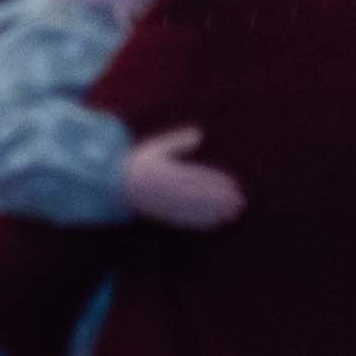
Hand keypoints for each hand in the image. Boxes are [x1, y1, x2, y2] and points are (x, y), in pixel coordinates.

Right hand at [120, 131, 244, 229]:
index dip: (218, 182)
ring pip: (197, 210)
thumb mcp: (156, 147)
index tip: (234, 185)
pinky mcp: (165, 216)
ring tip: (234, 213)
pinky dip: (203, 222)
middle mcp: (170, 189)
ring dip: (217, 212)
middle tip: (240, 201)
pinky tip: (216, 222)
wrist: (115, 186)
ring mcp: (168, 205)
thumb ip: (178, 142)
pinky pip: (187, 221)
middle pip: (202, 196)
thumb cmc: (138, 163)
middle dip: (223, 200)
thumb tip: (199, 133)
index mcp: (169, 171)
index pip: (199, 177)